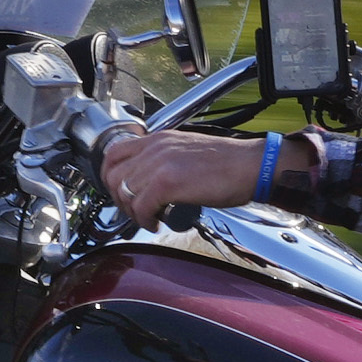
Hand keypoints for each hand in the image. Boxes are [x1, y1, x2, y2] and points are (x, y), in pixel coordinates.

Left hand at [98, 129, 267, 219]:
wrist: (252, 165)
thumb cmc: (229, 163)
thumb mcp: (188, 151)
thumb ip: (165, 160)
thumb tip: (151, 181)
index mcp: (159, 139)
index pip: (114, 153)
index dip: (109, 176)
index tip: (119, 191)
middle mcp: (155, 148)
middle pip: (113, 175)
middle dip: (119, 199)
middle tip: (134, 210)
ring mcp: (160, 164)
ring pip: (124, 193)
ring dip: (132, 212)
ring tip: (148, 218)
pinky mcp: (168, 183)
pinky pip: (141, 206)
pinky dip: (144, 220)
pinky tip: (156, 223)